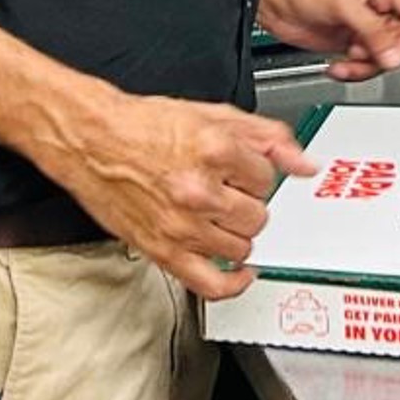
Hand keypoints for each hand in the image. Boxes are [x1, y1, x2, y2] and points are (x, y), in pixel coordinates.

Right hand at [52, 89, 316, 301]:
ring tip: (220, 215)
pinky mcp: (164, 252)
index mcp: (215, 149)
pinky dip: (233, 283)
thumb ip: (268, 137)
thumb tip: (305, 163)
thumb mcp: (213, 114)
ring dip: (238, 232)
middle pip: (258, 214)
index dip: (257, 173)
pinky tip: (240, 271)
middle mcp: (200, 190)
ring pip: (242, 246)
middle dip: (249, 202)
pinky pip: (212, 284)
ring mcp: (182, 225)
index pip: (268, 177)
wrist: (93, 141)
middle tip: (230, 190)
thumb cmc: (144, 126)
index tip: (244, 170)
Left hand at [257, 0, 399, 83]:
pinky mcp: (351, 44)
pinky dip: (353, 71)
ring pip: (384, 57)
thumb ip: (372, 31)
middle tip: (360, 54)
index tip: (393, 54)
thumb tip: (393, 56)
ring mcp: (365, 27)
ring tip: (346, 60)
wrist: (276, 2)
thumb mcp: (344, 6)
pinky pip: (365, 65)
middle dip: (380, 54)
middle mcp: (378, 8)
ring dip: (364, 66)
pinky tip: (338, 65)